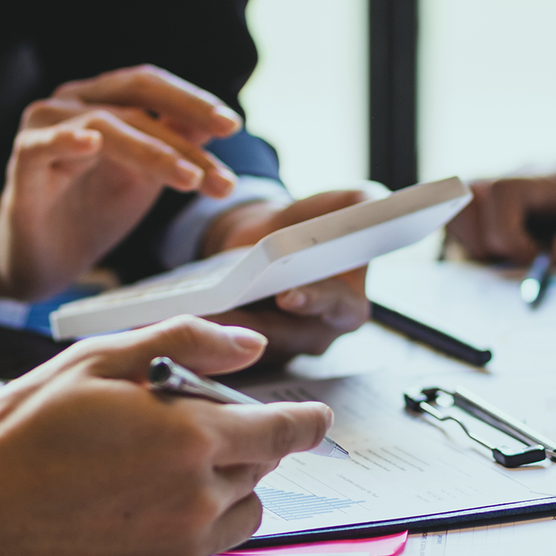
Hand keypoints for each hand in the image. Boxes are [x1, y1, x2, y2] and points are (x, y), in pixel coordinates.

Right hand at [0, 65, 243, 300]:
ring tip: (189, 178)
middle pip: (134, 97)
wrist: (41, 257)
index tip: (233, 125)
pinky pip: (41, 144)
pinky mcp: (21, 162)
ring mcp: (42, 128)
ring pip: (104, 124)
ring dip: (152, 150)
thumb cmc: (91, 210)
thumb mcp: (145, 176)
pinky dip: (66, 140)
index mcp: (103, 100)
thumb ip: (175, 146)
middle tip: (223, 151)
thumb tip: (217, 123)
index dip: (192, 101)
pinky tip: (91, 144)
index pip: (152, 86)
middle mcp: (71, 103)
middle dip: (185, 122)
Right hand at [0, 317, 334, 555]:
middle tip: (183, 422)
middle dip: (241, 441)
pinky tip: (137, 499)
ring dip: (225, 484)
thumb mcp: (98, 361)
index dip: (307, 421)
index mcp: (192, 438)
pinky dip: (195, 519)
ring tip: (161, 463)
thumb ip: (186, 343)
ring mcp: (180, 544)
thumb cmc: (22, 430)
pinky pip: (205, 543)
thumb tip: (253, 344)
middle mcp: (199, 498)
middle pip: (260, 466)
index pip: (284, 431)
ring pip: (241, 509)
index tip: (318, 417)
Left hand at [198, 190, 373, 360]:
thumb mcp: (345, 205)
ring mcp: (278, 346)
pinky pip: (223, 350)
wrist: (269, 238)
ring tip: (195, 313)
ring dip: (221, 333)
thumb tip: (376, 206)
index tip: (288, 294)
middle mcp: (316, 333)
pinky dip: (202, 334)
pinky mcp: (243, 351)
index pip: (335, 309)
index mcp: (347, 306)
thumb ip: (366, 204)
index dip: (314, 302)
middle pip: (286, 334)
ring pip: (249, 347)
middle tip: (228, 312)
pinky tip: (179, 316)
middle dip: (257, 324)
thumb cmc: (312, 225)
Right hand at [446, 91, 555, 263]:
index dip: (504, 234)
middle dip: (482, 242)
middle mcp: (521, 177)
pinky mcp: (500, 197)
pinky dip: (473, 240)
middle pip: (467, 198)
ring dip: (472, 241)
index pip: (502, 191)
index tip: (533, 260)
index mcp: (555, 180)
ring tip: (511, 259)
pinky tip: (506, 253)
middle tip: (519, 263)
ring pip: (457, 205)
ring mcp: (507, 185)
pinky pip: (464, 214)